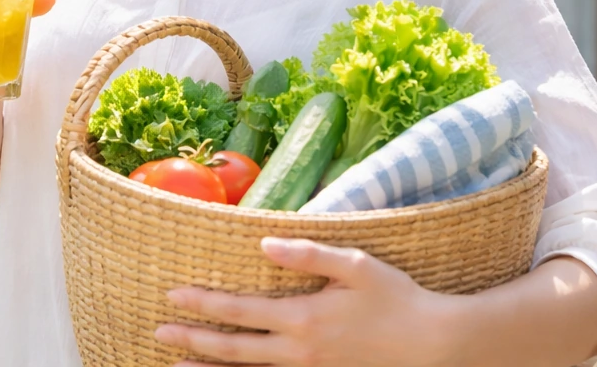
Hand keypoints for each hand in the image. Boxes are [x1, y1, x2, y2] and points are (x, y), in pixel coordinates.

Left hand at [154, 238, 454, 366]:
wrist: (437, 349)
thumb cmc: (398, 301)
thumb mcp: (356, 265)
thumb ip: (309, 254)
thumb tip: (264, 244)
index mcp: (304, 319)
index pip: (240, 310)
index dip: (203, 304)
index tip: (172, 296)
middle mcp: (300, 353)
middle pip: (234, 349)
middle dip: (193, 341)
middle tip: (158, 334)